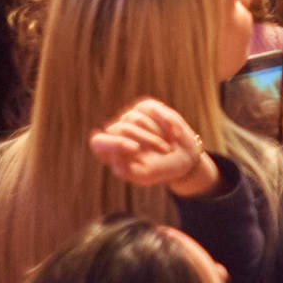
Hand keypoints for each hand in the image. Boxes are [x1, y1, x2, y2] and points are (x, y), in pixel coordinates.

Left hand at [89, 98, 216, 197]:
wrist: (184, 156)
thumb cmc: (160, 168)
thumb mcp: (144, 176)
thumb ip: (126, 171)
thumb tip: (114, 156)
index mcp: (110, 152)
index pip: (99, 142)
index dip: (114, 143)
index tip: (135, 148)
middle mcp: (117, 132)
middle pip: (123, 129)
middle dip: (148, 140)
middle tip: (165, 151)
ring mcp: (131, 117)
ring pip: (138, 119)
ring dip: (158, 134)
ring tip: (168, 146)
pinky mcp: (146, 107)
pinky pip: (153, 109)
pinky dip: (166, 121)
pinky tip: (175, 134)